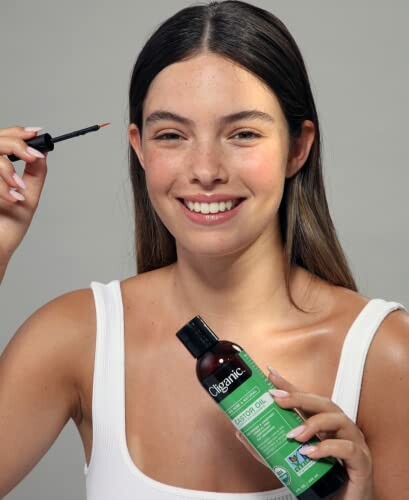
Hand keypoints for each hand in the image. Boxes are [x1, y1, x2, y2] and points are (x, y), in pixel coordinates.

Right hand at [0, 126, 47, 278]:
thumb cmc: (8, 228)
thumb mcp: (28, 197)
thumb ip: (35, 174)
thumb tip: (43, 152)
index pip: (2, 140)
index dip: (17, 133)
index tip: (35, 134)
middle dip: (16, 146)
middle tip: (32, 157)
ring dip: (7, 172)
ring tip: (18, 191)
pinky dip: (2, 188)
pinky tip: (12, 199)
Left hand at [235, 367, 374, 499]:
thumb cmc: (321, 481)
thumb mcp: (289, 460)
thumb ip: (268, 447)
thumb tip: (242, 432)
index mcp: (325, 424)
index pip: (306, 399)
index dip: (289, 385)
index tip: (270, 374)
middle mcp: (340, 428)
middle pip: (323, 402)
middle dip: (299, 397)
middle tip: (278, 399)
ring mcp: (354, 442)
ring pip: (338, 418)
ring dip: (312, 423)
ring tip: (294, 435)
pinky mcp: (361, 461)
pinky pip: (347, 448)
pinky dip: (327, 448)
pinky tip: (310, 453)